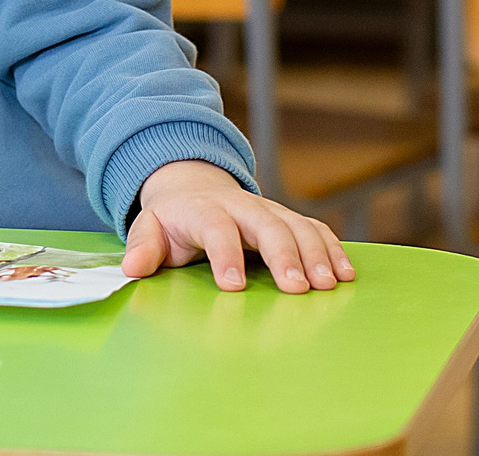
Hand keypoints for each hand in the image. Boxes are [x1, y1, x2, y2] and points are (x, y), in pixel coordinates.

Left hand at [121, 159, 354, 293]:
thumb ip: (142, 248)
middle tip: (297, 289)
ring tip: (328, 285)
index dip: (225, 255)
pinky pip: (315, 229)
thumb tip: (131, 269)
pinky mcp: (288, 218)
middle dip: (283, 255)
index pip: (215, 228)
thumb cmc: (173, 221)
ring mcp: (268, 210)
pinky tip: (346, 274)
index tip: (233, 286)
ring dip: (316, 254)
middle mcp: (241, 206)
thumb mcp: (150, 229)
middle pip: (266, 225)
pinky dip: (333, 249)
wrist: (192, 189)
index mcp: (204, 211)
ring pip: (297, 225)